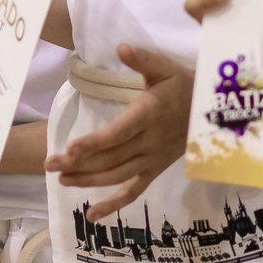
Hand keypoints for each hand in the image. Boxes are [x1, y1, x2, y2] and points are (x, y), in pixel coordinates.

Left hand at [48, 44, 193, 220]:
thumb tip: (122, 47)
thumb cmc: (184, 87)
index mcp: (149, 115)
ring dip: (88, 180)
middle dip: (78, 163)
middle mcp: (149, 142)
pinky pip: (133, 191)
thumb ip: (143, 60)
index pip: (118, 133)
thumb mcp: (166, 68)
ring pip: (117, 175)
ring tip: (61, 179)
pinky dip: (113, 205)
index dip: (94, 143)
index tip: (70, 149)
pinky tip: (91, 215)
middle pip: (110, 157)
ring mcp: (151, 160)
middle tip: (49, 164)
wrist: (213, 113)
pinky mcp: (154, 171)